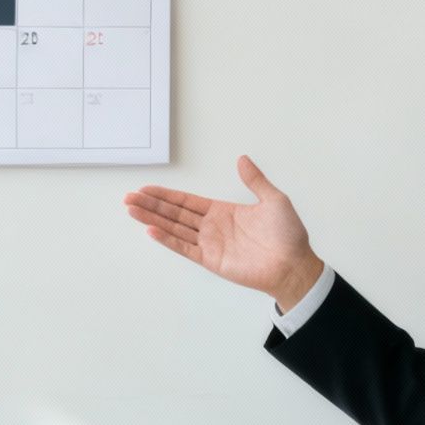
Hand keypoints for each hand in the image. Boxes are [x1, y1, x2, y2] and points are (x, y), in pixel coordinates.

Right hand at [123, 155, 325, 308]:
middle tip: (129, 198)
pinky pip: (185, 247)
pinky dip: (168, 239)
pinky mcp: (212, 260)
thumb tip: (242, 159)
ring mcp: (210, 244)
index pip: (188, 201)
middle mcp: (212, 227)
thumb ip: (255, 180)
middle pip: (175, 213)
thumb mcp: (274, 199)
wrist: (294, 264)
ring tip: (132, 210)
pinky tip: (152, 230)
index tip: (147, 189)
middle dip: (152, 205)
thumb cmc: (288, 235)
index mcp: (223, 211)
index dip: (166, 195)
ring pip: (175, 228)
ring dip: (153, 219)